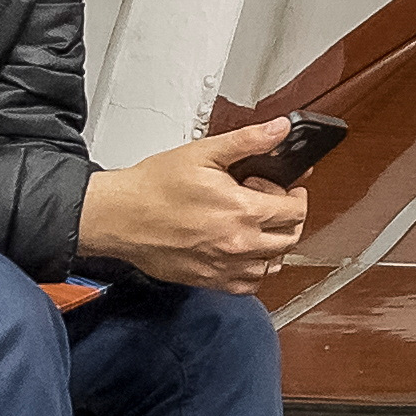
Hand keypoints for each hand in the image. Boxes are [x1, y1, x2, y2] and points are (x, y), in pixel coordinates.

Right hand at [77, 119, 311, 290]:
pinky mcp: (210, 281)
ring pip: (273, 264)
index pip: (295, 210)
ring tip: (256, 224)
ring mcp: (225, 267)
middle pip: (290, 238)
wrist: (119, 216)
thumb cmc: (153, 187)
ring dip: (274, 244)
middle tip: (270, 202)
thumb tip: (279, 129)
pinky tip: (242, 251)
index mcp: (242, 211)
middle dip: (288, 217)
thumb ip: (248, 141)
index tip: (285, 188)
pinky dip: (254, 270)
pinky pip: (249, 285)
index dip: (294, 194)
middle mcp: (239, 244)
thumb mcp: (204, 153)